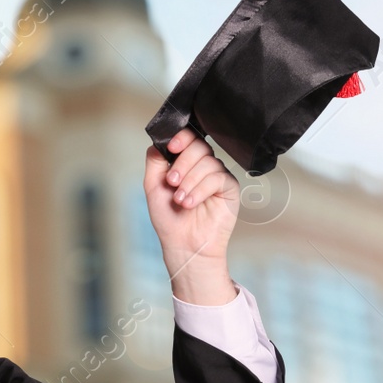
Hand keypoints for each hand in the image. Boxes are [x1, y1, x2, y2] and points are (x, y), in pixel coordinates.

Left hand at [143, 127, 239, 304]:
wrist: (183, 244)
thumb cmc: (169, 219)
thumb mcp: (153, 186)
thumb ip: (155, 161)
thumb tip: (158, 140)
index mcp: (186, 162)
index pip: (189, 138)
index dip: (182, 138)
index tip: (172, 148)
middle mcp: (203, 166)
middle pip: (199, 146)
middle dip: (182, 163)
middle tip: (172, 182)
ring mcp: (217, 176)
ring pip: (208, 162)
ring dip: (190, 181)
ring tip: (180, 200)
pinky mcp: (229, 188)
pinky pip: (218, 177)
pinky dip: (201, 189)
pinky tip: (190, 203)